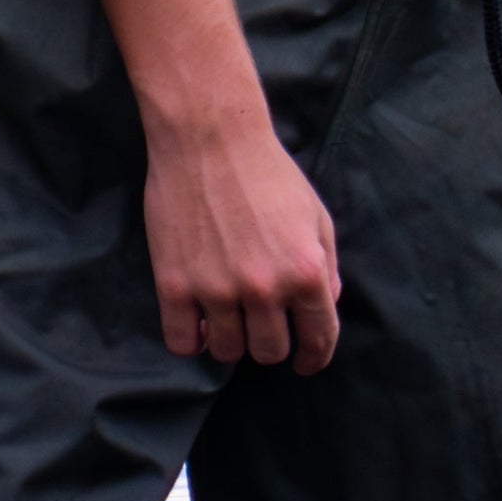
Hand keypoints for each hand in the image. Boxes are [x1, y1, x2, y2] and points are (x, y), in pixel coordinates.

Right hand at [141, 111, 341, 369]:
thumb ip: (327, 267)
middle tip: (262, 325)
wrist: (209, 138)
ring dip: (231, 341)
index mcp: (306, 271)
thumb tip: (327, 306)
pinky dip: (192, 340)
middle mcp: (265, 288)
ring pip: (227, 352)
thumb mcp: (316, 216)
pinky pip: (183, 342)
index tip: (307, 362)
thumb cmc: (268, 173)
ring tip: (229, 318)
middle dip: (271, 344)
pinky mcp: (174, 285)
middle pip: (269, 352)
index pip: (318, 339)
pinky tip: (198, 322)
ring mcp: (217, 290)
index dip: (315, 357)